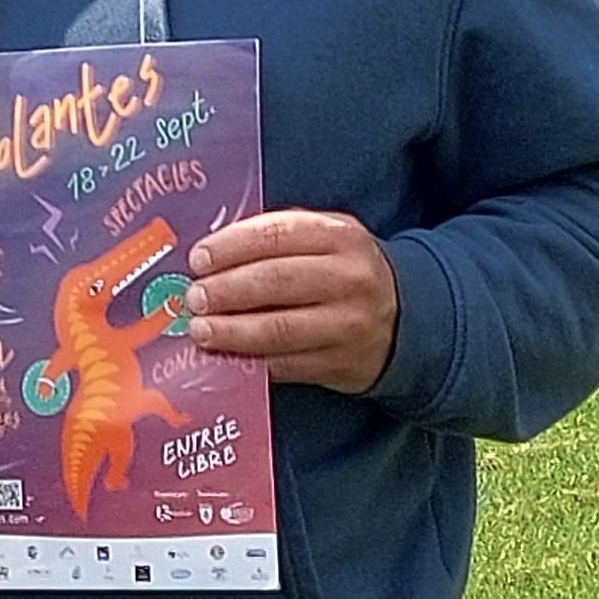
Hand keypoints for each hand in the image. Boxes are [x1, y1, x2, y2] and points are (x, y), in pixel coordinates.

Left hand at [185, 209, 398, 393]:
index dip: (231, 247)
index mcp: (339, 236)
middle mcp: (348, 278)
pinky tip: (227, 357)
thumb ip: (278, 236)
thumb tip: (212, 254)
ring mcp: (348, 325)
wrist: (405, 317)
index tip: (198, 259)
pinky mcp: (342, 364)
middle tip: (193, 298)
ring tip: (201, 330)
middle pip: (275, 281)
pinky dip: (252, 361)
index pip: (276, 234)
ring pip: (280, 329)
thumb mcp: (325, 236)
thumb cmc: (344, 269)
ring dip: (232, 331)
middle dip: (226, 290)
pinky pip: (289, 364)